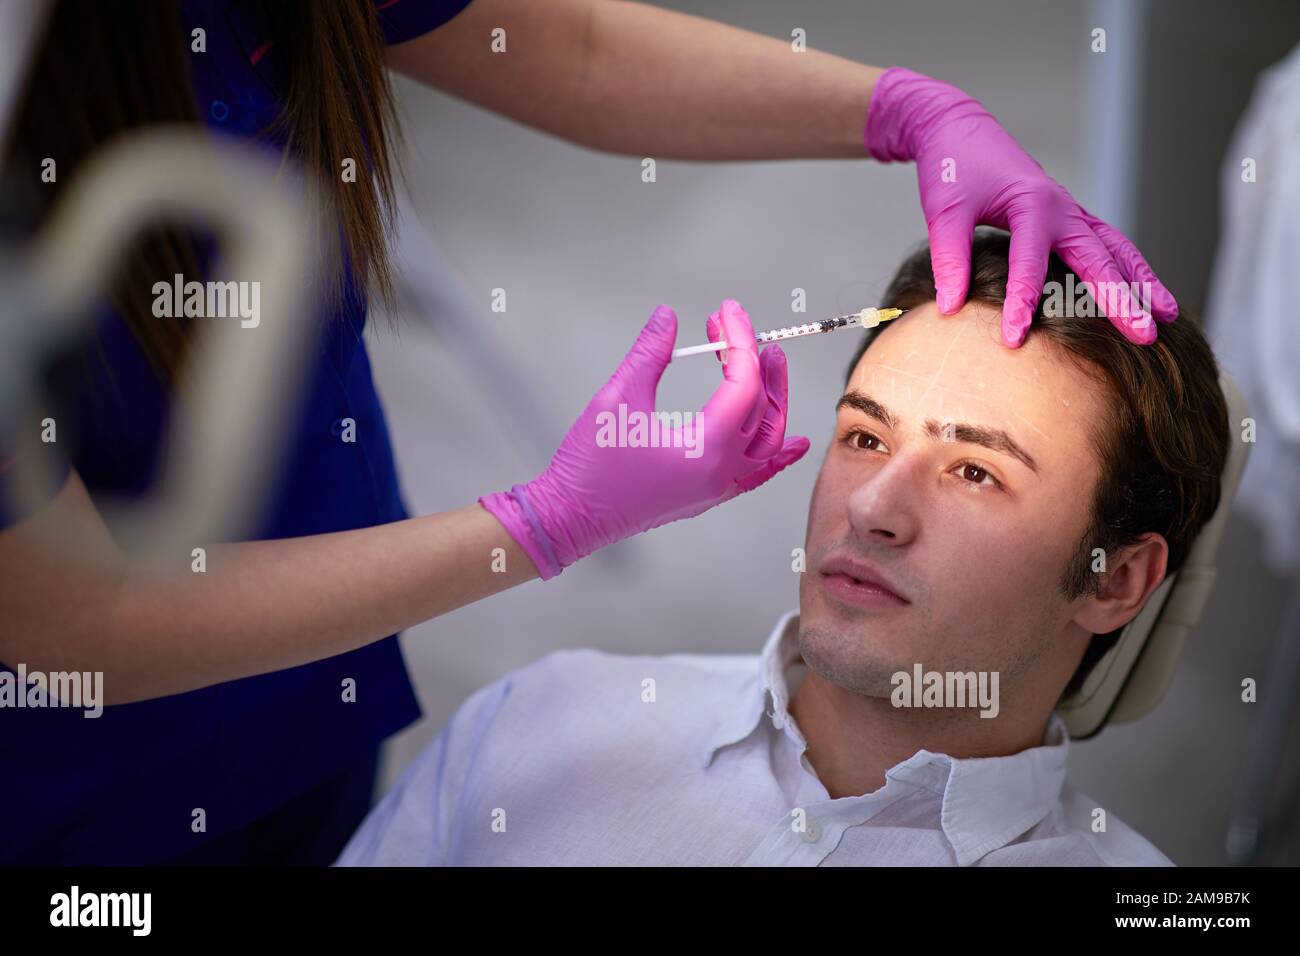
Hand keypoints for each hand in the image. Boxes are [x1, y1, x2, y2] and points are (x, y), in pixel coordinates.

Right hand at [480, 300, 809, 578]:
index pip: (743, 383)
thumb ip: (650, 354)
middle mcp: (722, 472)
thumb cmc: (590, 465)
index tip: (725, 311)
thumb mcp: (618, 399)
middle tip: (746, 331)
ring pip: (768, 442)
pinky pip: (757, 474)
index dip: (738, 340)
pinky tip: (795, 441)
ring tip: (766, 365)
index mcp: (706, 448)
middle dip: (758, 364)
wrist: (570, 518)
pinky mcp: (707, 496)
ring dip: (772, 400)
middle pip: (764, 409)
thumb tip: (668, 315)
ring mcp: (718, 488)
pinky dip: (778, 455)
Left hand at [865, 66, 1177, 346]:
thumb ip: (949, 259)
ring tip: (1168, 316)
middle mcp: (1061, 208)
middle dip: (1122, 298)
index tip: (1015, 341)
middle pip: (1098, 257)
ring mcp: (1070, 212)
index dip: (1022, 303)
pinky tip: (1144, 292)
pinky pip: (1107, 244)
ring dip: (1142, 282)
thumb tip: (951, 308)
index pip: (1030, 263)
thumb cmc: (952, 169)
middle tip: (1145, 335)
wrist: (959, 130)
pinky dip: (1128, 267)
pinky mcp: (1069, 217)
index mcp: (1031, 204)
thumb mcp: (943, 211)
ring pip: (1116, 249)